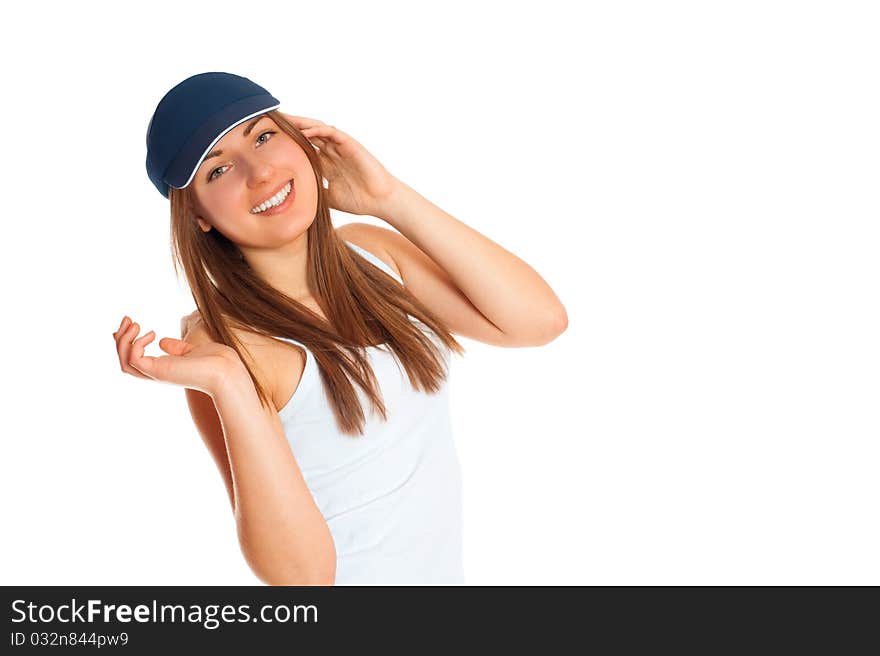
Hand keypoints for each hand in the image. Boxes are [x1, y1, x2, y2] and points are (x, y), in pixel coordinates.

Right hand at [113, 315, 242, 396]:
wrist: (227, 370)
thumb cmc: (216, 361)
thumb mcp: (191, 350)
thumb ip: (177, 348)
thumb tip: (163, 343)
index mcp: (163, 368)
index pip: (134, 360)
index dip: (126, 343)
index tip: (130, 323)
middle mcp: (157, 373)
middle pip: (124, 362)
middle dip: (120, 339)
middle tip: (128, 319)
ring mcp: (157, 373)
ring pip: (124, 363)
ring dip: (123, 341)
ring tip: (135, 324)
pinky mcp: (159, 371)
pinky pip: (134, 360)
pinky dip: (135, 345)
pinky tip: (152, 333)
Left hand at [281, 113, 400, 216]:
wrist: (380, 201)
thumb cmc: (359, 200)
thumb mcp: (328, 198)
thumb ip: (314, 193)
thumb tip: (294, 201)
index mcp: (326, 162)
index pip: (304, 146)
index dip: (288, 141)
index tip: (269, 139)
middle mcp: (332, 151)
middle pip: (308, 133)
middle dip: (290, 126)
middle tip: (271, 121)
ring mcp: (341, 146)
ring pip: (318, 128)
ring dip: (301, 123)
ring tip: (284, 119)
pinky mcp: (351, 145)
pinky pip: (332, 133)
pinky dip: (318, 130)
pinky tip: (305, 131)